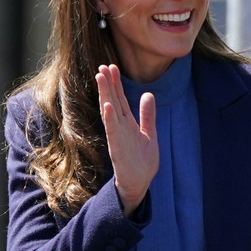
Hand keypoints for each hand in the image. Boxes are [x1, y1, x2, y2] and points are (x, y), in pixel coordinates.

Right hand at [95, 64, 158, 215]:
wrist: (139, 185)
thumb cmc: (142, 162)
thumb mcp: (149, 134)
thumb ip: (147, 115)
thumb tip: (148, 94)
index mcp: (127, 123)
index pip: (119, 99)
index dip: (115, 83)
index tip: (111, 66)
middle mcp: (120, 128)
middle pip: (112, 101)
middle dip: (107, 84)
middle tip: (102, 66)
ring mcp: (117, 137)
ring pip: (109, 112)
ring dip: (105, 94)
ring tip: (101, 78)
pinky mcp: (117, 148)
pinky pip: (113, 131)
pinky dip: (109, 118)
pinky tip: (107, 105)